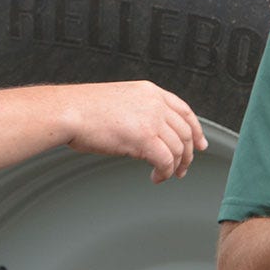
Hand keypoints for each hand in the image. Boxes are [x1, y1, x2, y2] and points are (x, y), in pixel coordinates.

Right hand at [59, 82, 207, 181]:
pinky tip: (156, 178)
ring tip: (166, 175)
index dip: (196, 130)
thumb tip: (150, 136)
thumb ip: (139, 113)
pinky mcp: (145, 137)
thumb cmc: (84, 110)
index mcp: (150, 91)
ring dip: (175, 166)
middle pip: (185, 132)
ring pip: (178, 148)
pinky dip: (164, 173)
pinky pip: (166, 161)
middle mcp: (155, 103)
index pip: (184, 111)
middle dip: (188, 154)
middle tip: (183, 169)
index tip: (200, 144)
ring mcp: (151, 119)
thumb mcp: (120, 102)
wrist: (68, 112)